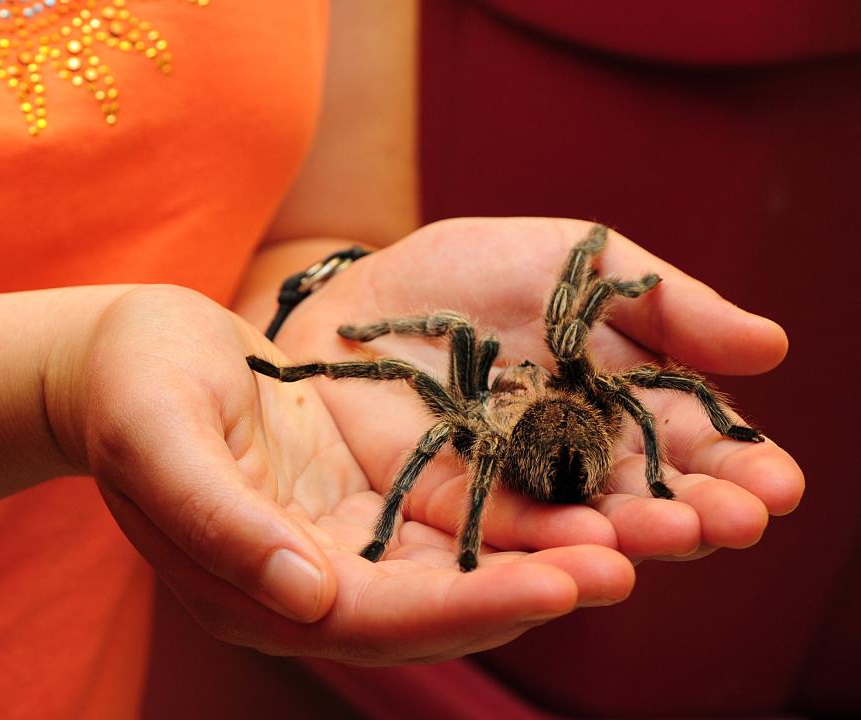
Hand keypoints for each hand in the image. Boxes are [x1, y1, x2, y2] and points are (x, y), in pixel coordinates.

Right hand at [52, 285, 631, 665]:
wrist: (123, 353)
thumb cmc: (129, 382)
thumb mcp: (156, 434)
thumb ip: (219, 517)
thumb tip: (305, 596)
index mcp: (247, 585)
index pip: (369, 618)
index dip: (468, 608)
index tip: (560, 584)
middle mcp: (302, 582)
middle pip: (431, 609)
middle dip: (530, 591)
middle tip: (632, 562)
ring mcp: (334, 546)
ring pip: (454, 573)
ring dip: (541, 559)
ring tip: (634, 535)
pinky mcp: (360, 503)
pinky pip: (448, 523)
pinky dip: (515, 517)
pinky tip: (581, 491)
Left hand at [274, 217, 802, 568]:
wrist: (361, 291)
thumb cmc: (474, 271)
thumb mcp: (575, 263)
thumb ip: (665, 304)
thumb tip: (770, 347)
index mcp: (619, 404)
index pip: (690, 444)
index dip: (737, 465)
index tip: (779, 484)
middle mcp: (576, 458)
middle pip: (645, 495)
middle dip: (696, 510)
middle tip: (739, 522)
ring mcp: (513, 487)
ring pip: (582, 522)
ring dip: (633, 534)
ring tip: (676, 536)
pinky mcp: (448, 504)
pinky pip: (498, 527)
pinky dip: (541, 539)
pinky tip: (581, 547)